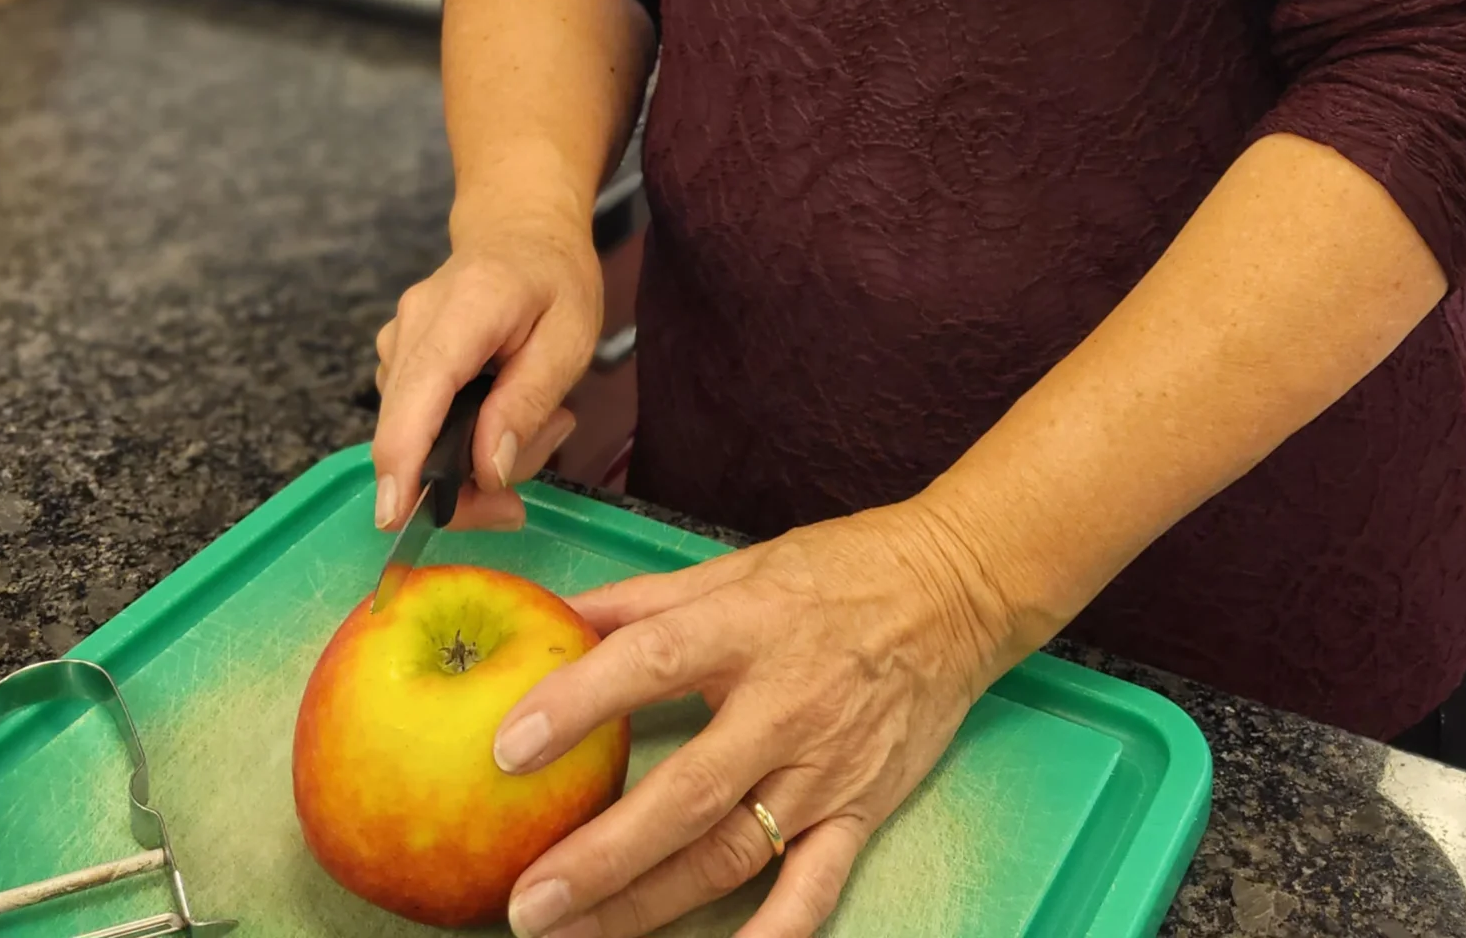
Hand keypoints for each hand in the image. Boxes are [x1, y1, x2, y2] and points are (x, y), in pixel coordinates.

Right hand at [371, 201, 602, 532]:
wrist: (520, 227)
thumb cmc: (554, 278)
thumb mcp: (569, 339)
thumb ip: (527, 403)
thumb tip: (487, 471)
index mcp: (462, 310)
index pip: (419, 393)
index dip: (403, 461)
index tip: (398, 517)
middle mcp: (412, 324)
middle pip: (407, 430)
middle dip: (460, 482)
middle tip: (521, 498)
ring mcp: (397, 340)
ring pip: (416, 433)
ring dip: (470, 456)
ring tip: (538, 421)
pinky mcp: (397, 358)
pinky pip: (418, 420)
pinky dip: (457, 436)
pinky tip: (503, 412)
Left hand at [493, 502, 1011, 937]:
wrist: (956, 591)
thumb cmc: (839, 572)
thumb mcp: (739, 565)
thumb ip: (645, 600)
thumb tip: (555, 615)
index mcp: (748, 626)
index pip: (651, 663)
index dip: (577, 702)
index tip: (508, 745)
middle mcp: (785, 705)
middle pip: (685, 794)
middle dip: (600, 856)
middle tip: (525, 900)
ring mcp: (825, 769)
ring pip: (728, 854)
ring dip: (646, 906)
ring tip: (572, 935)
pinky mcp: (860, 810)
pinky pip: (812, 889)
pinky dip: (770, 936)